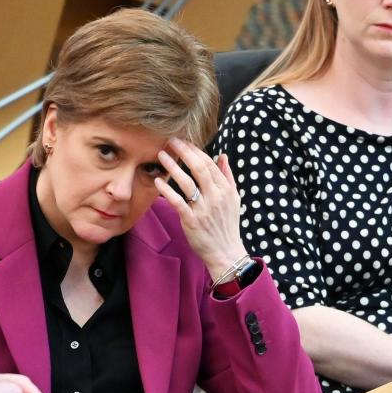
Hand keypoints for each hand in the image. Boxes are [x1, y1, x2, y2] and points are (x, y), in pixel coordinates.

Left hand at [154, 138, 247, 279]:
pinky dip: (167, 190)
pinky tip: (158, 181)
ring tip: (162, 155)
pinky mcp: (191, 220)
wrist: (225, 252)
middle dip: (184, 152)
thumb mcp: (233, 199)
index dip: (196, 150)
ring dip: (173, 166)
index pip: (209, 164)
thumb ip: (227, 176)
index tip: (184, 141)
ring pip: (187, 182)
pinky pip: (177, 201)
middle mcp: (215, 196)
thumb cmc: (227, 225)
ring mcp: (203, 208)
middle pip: (199, 168)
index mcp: (225, 189)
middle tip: (171, 141)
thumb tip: (223, 156)